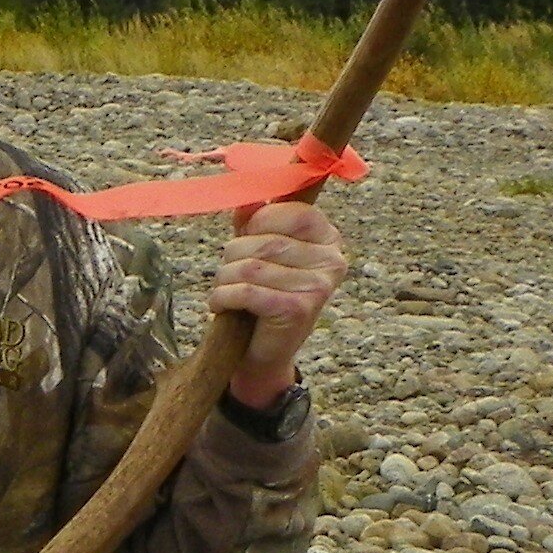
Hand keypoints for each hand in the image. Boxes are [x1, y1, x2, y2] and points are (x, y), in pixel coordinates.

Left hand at [212, 200, 345, 407]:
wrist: (266, 353)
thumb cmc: (263, 295)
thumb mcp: (260, 251)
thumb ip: (254, 221)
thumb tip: (246, 198)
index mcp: (329, 238)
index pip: (292, 213)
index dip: (258, 222)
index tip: (244, 239)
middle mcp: (331, 261)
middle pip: (266, 241)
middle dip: (233, 255)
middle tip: (227, 273)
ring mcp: (318, 286)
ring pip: (253, 266)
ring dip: (225, 278)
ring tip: (223, 290)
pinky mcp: (299, 309)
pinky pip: (248, 291)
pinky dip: (224, 296)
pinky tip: (220, 305)